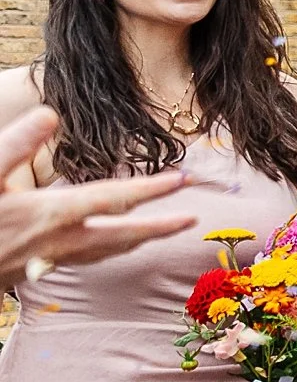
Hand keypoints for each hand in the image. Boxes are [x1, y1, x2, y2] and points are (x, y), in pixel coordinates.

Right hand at [0, 106, 193, 289]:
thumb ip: (15, 142)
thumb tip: (49, 112)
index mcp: (51, 213)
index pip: (114, 199)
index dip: (152, 190)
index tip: (183, 181)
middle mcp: (58, 241)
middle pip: (123, 235)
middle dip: (160, 225)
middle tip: (194, 219)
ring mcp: (48, 258)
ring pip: (107, 253)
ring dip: (137, 241)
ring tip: (162, 232)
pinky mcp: (36, 268)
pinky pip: (86, 260)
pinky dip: (107, 251)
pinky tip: (109, 246)